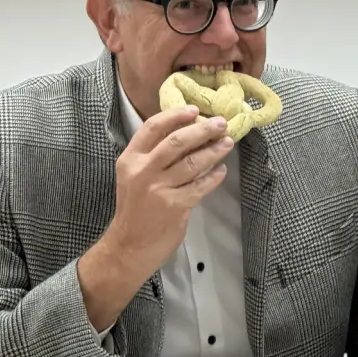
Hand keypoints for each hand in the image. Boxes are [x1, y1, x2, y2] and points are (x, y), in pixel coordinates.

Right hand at [105, 105, 233, 267]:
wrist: (130, 246)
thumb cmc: (135, 209)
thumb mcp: (133, 177)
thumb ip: (152, 157)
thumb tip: (186, 134)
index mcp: (130, 160)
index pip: (152, 128)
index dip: (175, 116)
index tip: (194, 110)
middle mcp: (143, 171)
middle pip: (177, 142)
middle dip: (202, 130)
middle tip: (221, 124)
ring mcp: (160, 189)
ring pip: (193, 163)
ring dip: (214, 151)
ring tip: (227, 144)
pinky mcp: (176, 206)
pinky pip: (201, 186)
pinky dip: (214, 177)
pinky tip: (221, 171)